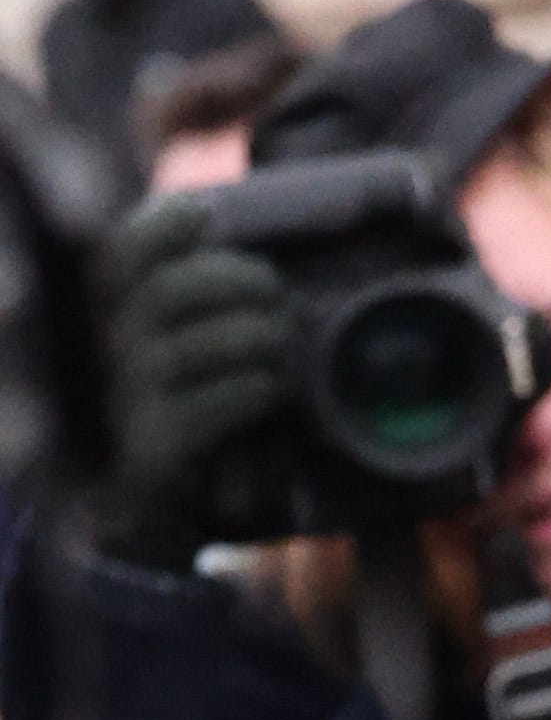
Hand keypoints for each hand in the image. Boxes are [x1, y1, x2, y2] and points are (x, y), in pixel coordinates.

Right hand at [92, 196, 290, 560]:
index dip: (162, 225)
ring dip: (257, 337)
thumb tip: (202, 211)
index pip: (120, 252)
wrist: (131, 507)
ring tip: (282, 343)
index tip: (206, 213)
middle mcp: (102, 349)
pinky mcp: (153, 446)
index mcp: (99, 312)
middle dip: (238, 281)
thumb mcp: (154, 339)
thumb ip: (168, 284)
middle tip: (277, 294)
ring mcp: (125, 398)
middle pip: (173, 292)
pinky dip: (256, 389)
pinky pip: (214, 404)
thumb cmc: (157, 402)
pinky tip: (275, 388)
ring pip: (199, 348)